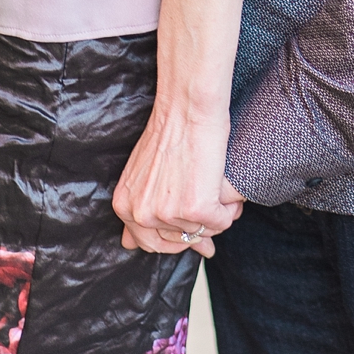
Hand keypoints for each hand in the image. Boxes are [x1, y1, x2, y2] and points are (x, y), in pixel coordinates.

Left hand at [113, 107, 244, 257]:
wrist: (188, 107)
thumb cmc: (169, 132)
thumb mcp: (140, 175)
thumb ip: (136, 210)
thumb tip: (130, 246)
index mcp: (125, 206)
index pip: (148, 243)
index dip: (173, 236)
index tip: (189, 227)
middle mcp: (142, 215)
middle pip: (178, 242)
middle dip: (195, 231)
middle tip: (207, 206)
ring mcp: (168, 214)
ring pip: (203, 231)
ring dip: (214, 212)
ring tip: (212, 182)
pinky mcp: (197, 208)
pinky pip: (222, 222)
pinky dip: (228, 208)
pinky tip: (222, 185)